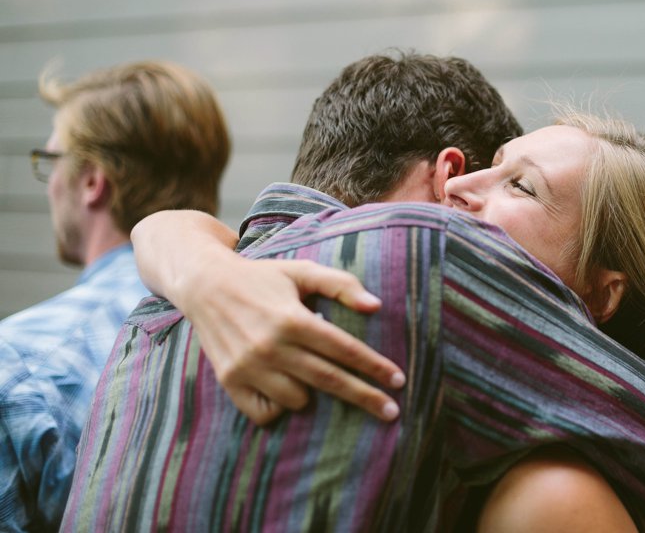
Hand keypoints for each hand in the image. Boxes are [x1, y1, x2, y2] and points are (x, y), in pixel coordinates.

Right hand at [180, 255, 404, 424]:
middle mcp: (271, 346)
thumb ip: (340, 284)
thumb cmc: (263, 277)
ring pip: (298, 400)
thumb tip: (376, 306)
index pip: (344, 350)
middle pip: (329, 380)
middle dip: (365, 397)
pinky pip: (265, 413)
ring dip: (313, 393)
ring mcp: (248, 367)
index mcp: (292, 319)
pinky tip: (284, 389)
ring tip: (310, 373)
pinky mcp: (230, 381)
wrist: (205, 284)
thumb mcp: (302, 271)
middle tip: (393, 412)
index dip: (375, 367)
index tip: (398, 381)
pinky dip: (279, 407)